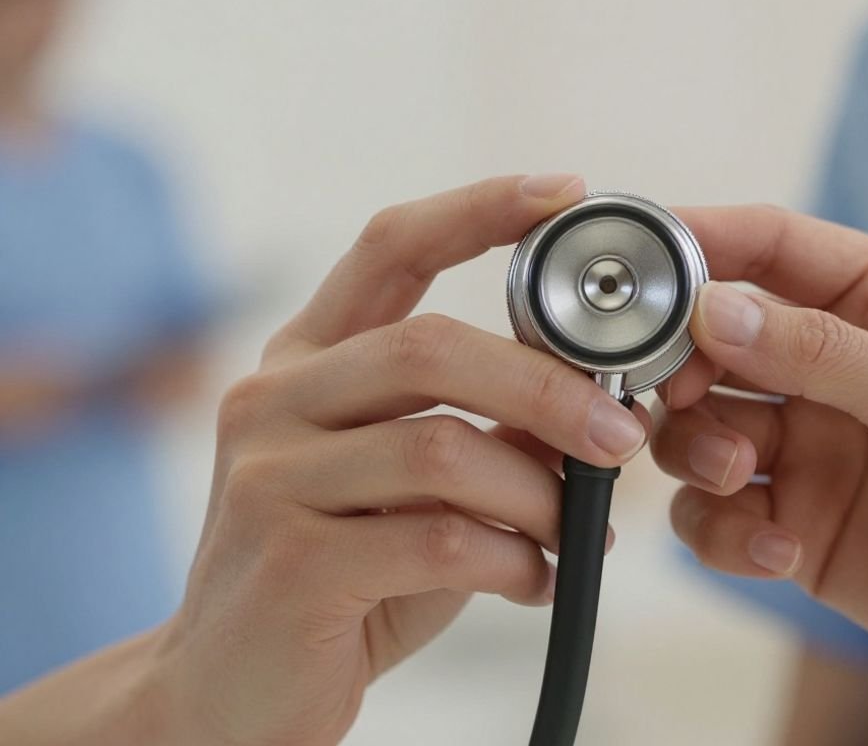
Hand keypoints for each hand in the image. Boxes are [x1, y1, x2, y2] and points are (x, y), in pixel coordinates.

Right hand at [144, 175, 648, 744]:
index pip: (389, 248)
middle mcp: (273, 402)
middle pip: (431, 347)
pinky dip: (515, 563)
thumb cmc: (339, 582)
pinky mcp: (290, 563)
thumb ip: (486, 437)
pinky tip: (535, 584)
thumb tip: (598, 400)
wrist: (226, 695)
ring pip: (443, 451)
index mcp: (305, 363)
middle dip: (546, 388)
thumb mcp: (415, 493)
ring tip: (576, 536)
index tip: (565, 192)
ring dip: (539, 497)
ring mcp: (270, 478)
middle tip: (621, 432)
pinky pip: (441, 542)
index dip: (480, 208)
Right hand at [652, 205, 867, 686]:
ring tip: (740, 478)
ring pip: (696, 428)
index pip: (769, 246)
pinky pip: (717, 516)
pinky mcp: (795, 520)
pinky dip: (726, 533)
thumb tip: (715, 309)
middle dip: (679, 369)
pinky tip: (781, 551)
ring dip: (697, 452)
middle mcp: (834, 366)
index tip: (631, 262)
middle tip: (670, 397)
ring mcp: (810, 446)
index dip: (696, 247)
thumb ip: (820, 353)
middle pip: (711, 340)